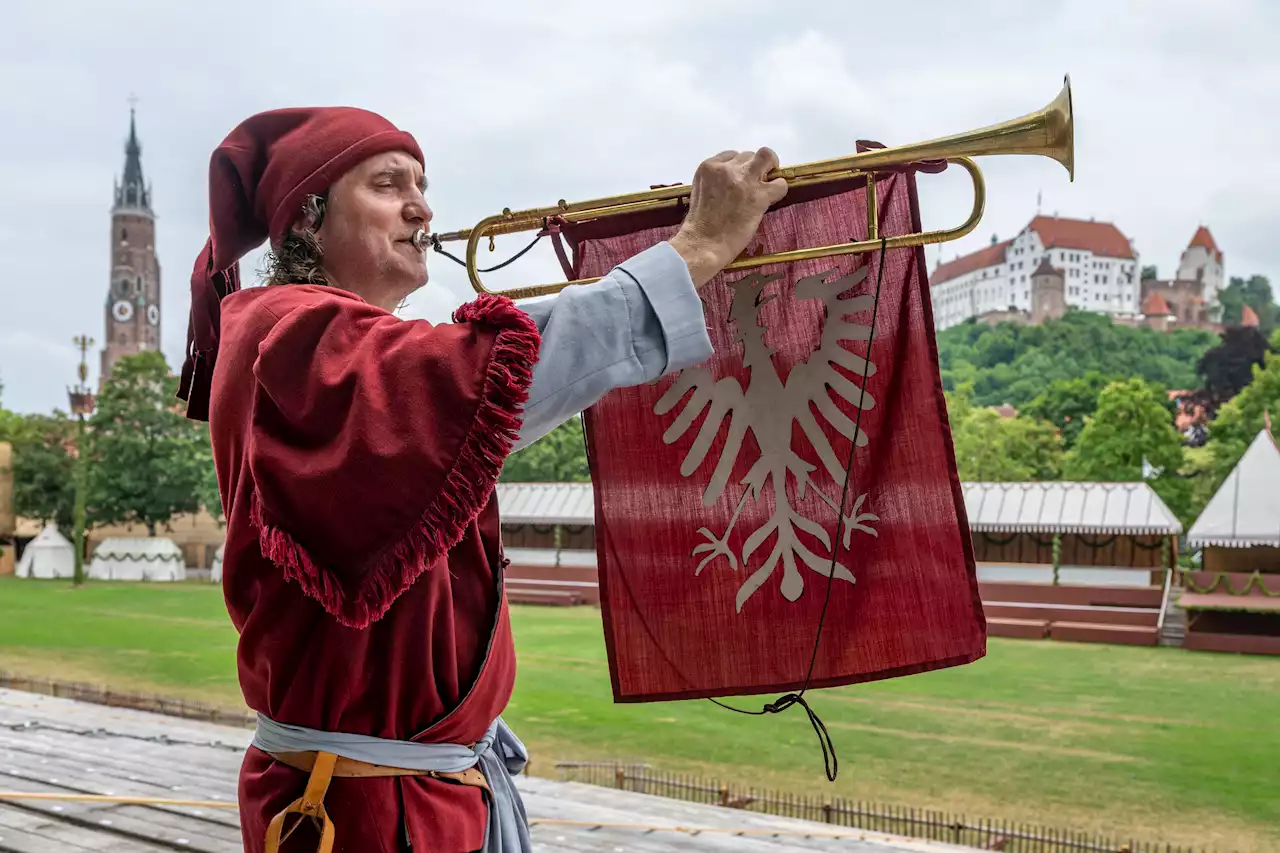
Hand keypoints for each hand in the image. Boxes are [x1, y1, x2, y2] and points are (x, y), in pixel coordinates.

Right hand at [669, 148, 787, 288]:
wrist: (702, 244)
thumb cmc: (699, 226)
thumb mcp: (700, 193)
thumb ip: (715, 183)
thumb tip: (732, 185)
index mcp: (708, 167)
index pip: (730, 156)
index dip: (737, 168)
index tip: (739, 180)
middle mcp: (726, 169)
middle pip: (748, 155)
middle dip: (753, 167)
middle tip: (755, 181)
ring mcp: (743, 180)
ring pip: (766, 157)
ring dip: (770, 168)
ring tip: (769, 183)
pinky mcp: (758, 196)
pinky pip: (779, 183)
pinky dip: (779, 189)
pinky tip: (773, 198)